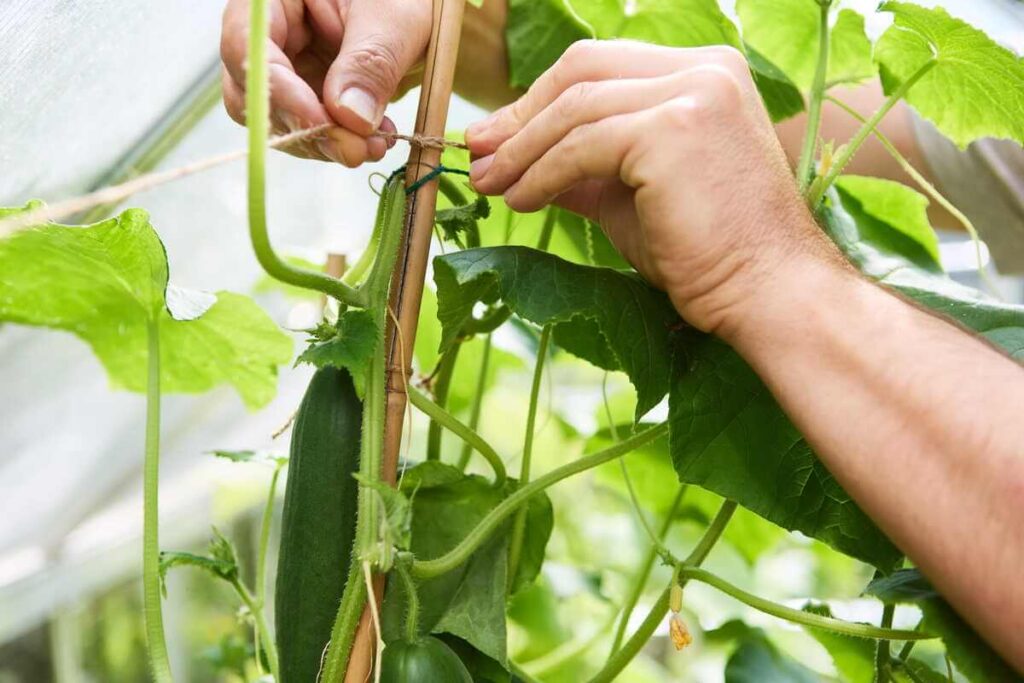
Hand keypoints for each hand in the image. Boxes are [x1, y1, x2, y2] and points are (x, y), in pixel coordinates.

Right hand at [220, 0, 431, 165]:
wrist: (421, 16)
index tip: (320, 122)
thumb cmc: (405, 0)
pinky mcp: (304, 96)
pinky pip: (306, 130)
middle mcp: (267, 32)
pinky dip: (339, 143)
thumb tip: (347, 116)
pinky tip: (375, 140)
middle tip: (355, 149)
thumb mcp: (395, 20)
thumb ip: (370, 62)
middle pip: (254, 91)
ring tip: (375, 145)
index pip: (248, 45)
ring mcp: (283, 67)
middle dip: (304, 127)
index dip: (277, 90)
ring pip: (278, 120)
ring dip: (325, 143)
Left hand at [466, 40, 845, 335]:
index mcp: (705, 72)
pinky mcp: (673, 128)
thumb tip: (517, 163)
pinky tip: (520, 199)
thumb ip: (581, 167)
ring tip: (488, 184)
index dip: (542, 99)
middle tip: (479, 152)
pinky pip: (581, 144)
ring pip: (575, 106)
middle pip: (582, 69)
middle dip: (522, 114)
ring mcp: (693, 92)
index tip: (499, 137)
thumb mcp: (630, 195)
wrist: (767, 293)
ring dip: (521, 149)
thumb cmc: (707, 252)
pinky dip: (541, 172)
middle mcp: (705, 68)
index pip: (603, 66)